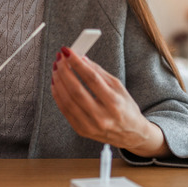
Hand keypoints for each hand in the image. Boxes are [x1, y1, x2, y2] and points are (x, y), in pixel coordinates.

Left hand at [51, 47, 169, 157]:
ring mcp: (90, 126)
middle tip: (59, 59)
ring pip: (67, 101)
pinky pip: (65, 111)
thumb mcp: (119, 87)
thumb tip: (81, 58)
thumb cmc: (126, 108)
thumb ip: (99, 72)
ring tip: (56, 68)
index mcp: (114, 103)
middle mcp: (102, 116)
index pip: (92, 79)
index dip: (77, 63)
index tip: (68, 52)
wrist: (131, 134)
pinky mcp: (81, 130)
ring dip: (58, 82)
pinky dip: (58, 95)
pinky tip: (56, 83)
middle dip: (64, 71)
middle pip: (76, 91)